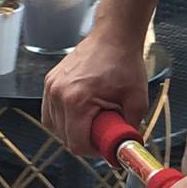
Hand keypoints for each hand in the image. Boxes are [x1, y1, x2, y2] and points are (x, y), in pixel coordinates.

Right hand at [41, 27, 148, 155]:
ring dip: (72, 130)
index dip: (94, 151)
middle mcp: (58, 94)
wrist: (114, 36)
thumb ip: (131, 128)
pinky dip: (63, 118)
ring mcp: (51, 87)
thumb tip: (126, 148)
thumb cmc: (125, 63)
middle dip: (85, 140)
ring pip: (54, 126)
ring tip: (93, 120)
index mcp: (77, 100)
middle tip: (104, 132)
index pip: (77, 144)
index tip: (107, 146)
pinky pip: (50, 112)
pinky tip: (80, 113)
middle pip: (64, 137)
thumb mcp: (137, 100)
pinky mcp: (49, 81)